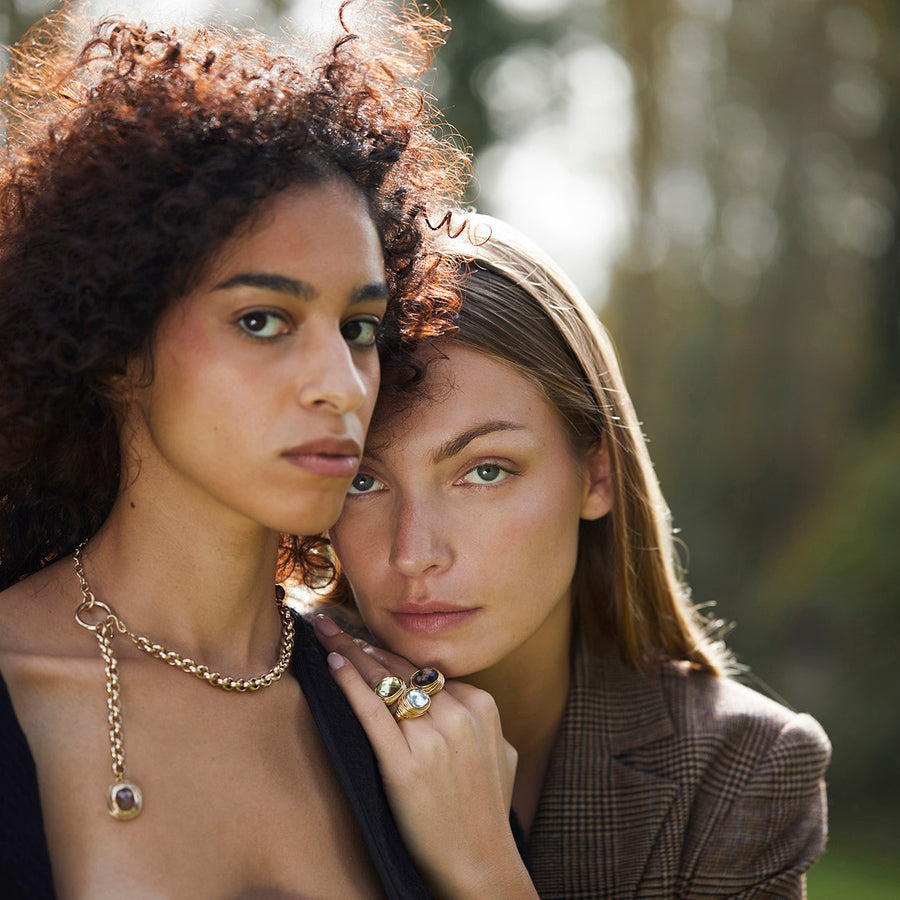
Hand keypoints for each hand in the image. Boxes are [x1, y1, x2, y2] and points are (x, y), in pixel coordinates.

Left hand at [313, 615, 536, 899]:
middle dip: (362, 642)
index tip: (361, 638)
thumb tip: (458, 699)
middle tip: (330, 622)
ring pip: (384, 681)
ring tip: (324, 632)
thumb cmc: (487, 813)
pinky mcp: (405, 763)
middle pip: (401, 667)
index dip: (388, 653)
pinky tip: (331, 664)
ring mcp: (433, 737)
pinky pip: (371, 711)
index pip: (424, 669)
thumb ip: (481, 721)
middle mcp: (458, 713)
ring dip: (349, 652)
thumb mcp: (500, 754)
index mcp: (481, 705)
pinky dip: (349, 683)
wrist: (481, 866)